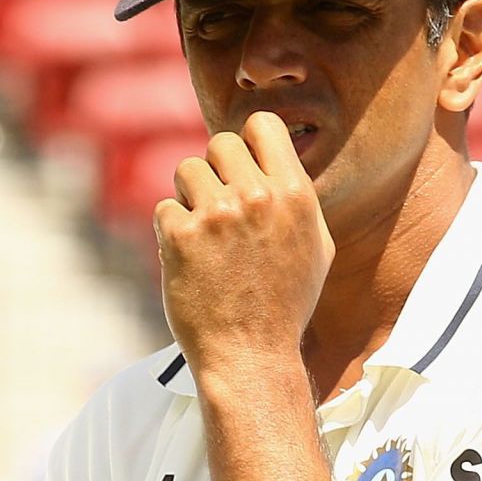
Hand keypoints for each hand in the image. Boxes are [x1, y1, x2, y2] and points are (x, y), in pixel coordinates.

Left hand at [153, 114, 334, 372]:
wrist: (251, 355)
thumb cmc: (285, 305)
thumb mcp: (316, 247)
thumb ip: (295, 198)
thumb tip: (276, 160)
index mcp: (294, 194)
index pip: (263, 125)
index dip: (248, 141)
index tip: (241, 165)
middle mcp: (257, 197)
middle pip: (220, 143)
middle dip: (215, 170)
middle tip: (217, 206)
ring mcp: (217, 215)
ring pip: (186, 171)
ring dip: (189, 197)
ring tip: (202, 234)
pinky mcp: (181, 237)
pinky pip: (164, 208)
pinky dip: (170, 231)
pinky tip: (187, 259)